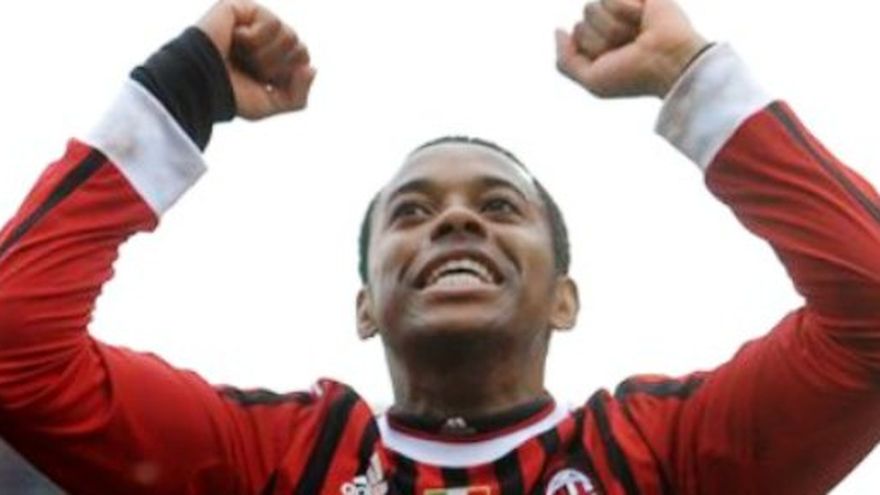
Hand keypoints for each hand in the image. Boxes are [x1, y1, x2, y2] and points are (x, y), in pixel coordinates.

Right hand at [197, 0, 315, 119]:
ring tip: (242, 56)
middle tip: (251, 69)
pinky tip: (235, 39)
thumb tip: (313, 68)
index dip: (287, 75)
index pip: (303, 60)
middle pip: (300, 47)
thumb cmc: (229, 95)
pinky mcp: (241, 7)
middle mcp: (265, 38)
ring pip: (290, 35)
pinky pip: (272, 22)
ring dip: (266, 55)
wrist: (199, 84)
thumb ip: (298, 96)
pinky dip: (255, 39)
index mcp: (272, 58)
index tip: (263, 81)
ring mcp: (253, 21)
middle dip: (278, 66)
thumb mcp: (270, 104)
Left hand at [556, 0, 707, 97]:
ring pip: (593, 6)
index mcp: (599, 44)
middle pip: (583, 20)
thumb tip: (558, 30)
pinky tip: (642, 16)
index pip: (576, 32)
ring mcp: (624, 8)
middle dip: (602, 37)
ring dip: (614, 25)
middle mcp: (610, 25)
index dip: (591, 47)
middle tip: (628, 46)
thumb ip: (565, 61)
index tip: (614, 59)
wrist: (669, 61)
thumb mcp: (592, 79)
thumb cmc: (633, 76)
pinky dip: (625, 8)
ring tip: (637, 33)